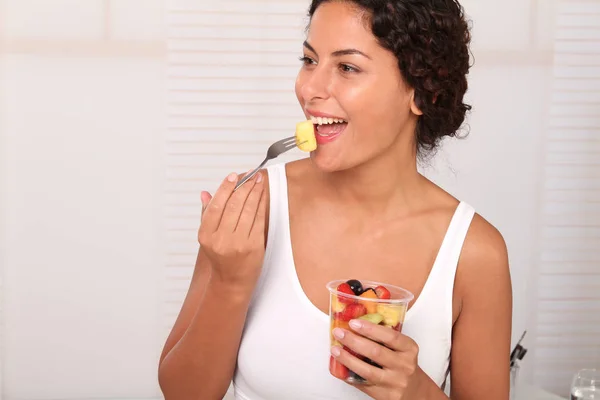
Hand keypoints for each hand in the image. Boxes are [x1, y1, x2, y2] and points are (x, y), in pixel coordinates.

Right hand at [198, 171, 266, 288]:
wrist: (231, 281)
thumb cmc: (220, 257)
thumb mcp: (208, 238)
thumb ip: (206, 215)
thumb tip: (205, 194)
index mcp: (206, 235)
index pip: (216, 205)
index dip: (226, 188)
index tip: (234, 176)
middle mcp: (221, 239)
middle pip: (234, 205)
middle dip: (244, 186)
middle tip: (251, 175)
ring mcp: (238, 243)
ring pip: (248, 210)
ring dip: (255, 192)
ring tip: (258, 180)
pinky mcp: (254, 246)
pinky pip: (258, 220)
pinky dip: (261, 205)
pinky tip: (262, 195)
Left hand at [330, 319, 425, 399]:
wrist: (415, 391)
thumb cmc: (404, 365)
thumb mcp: (402, 349)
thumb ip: (385, 338)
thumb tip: (356, 325)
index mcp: (409, 349)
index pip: (390, 336)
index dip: (370, 329)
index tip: (353, 323)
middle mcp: (404, 366)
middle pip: (376, 352)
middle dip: (354, 341)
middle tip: (339, 333)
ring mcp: (394, 382)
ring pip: (367, 371)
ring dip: (348, 359)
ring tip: (335, 350)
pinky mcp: (385, 396)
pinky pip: (363, 384)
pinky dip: (349, 375)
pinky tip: (339, 367)